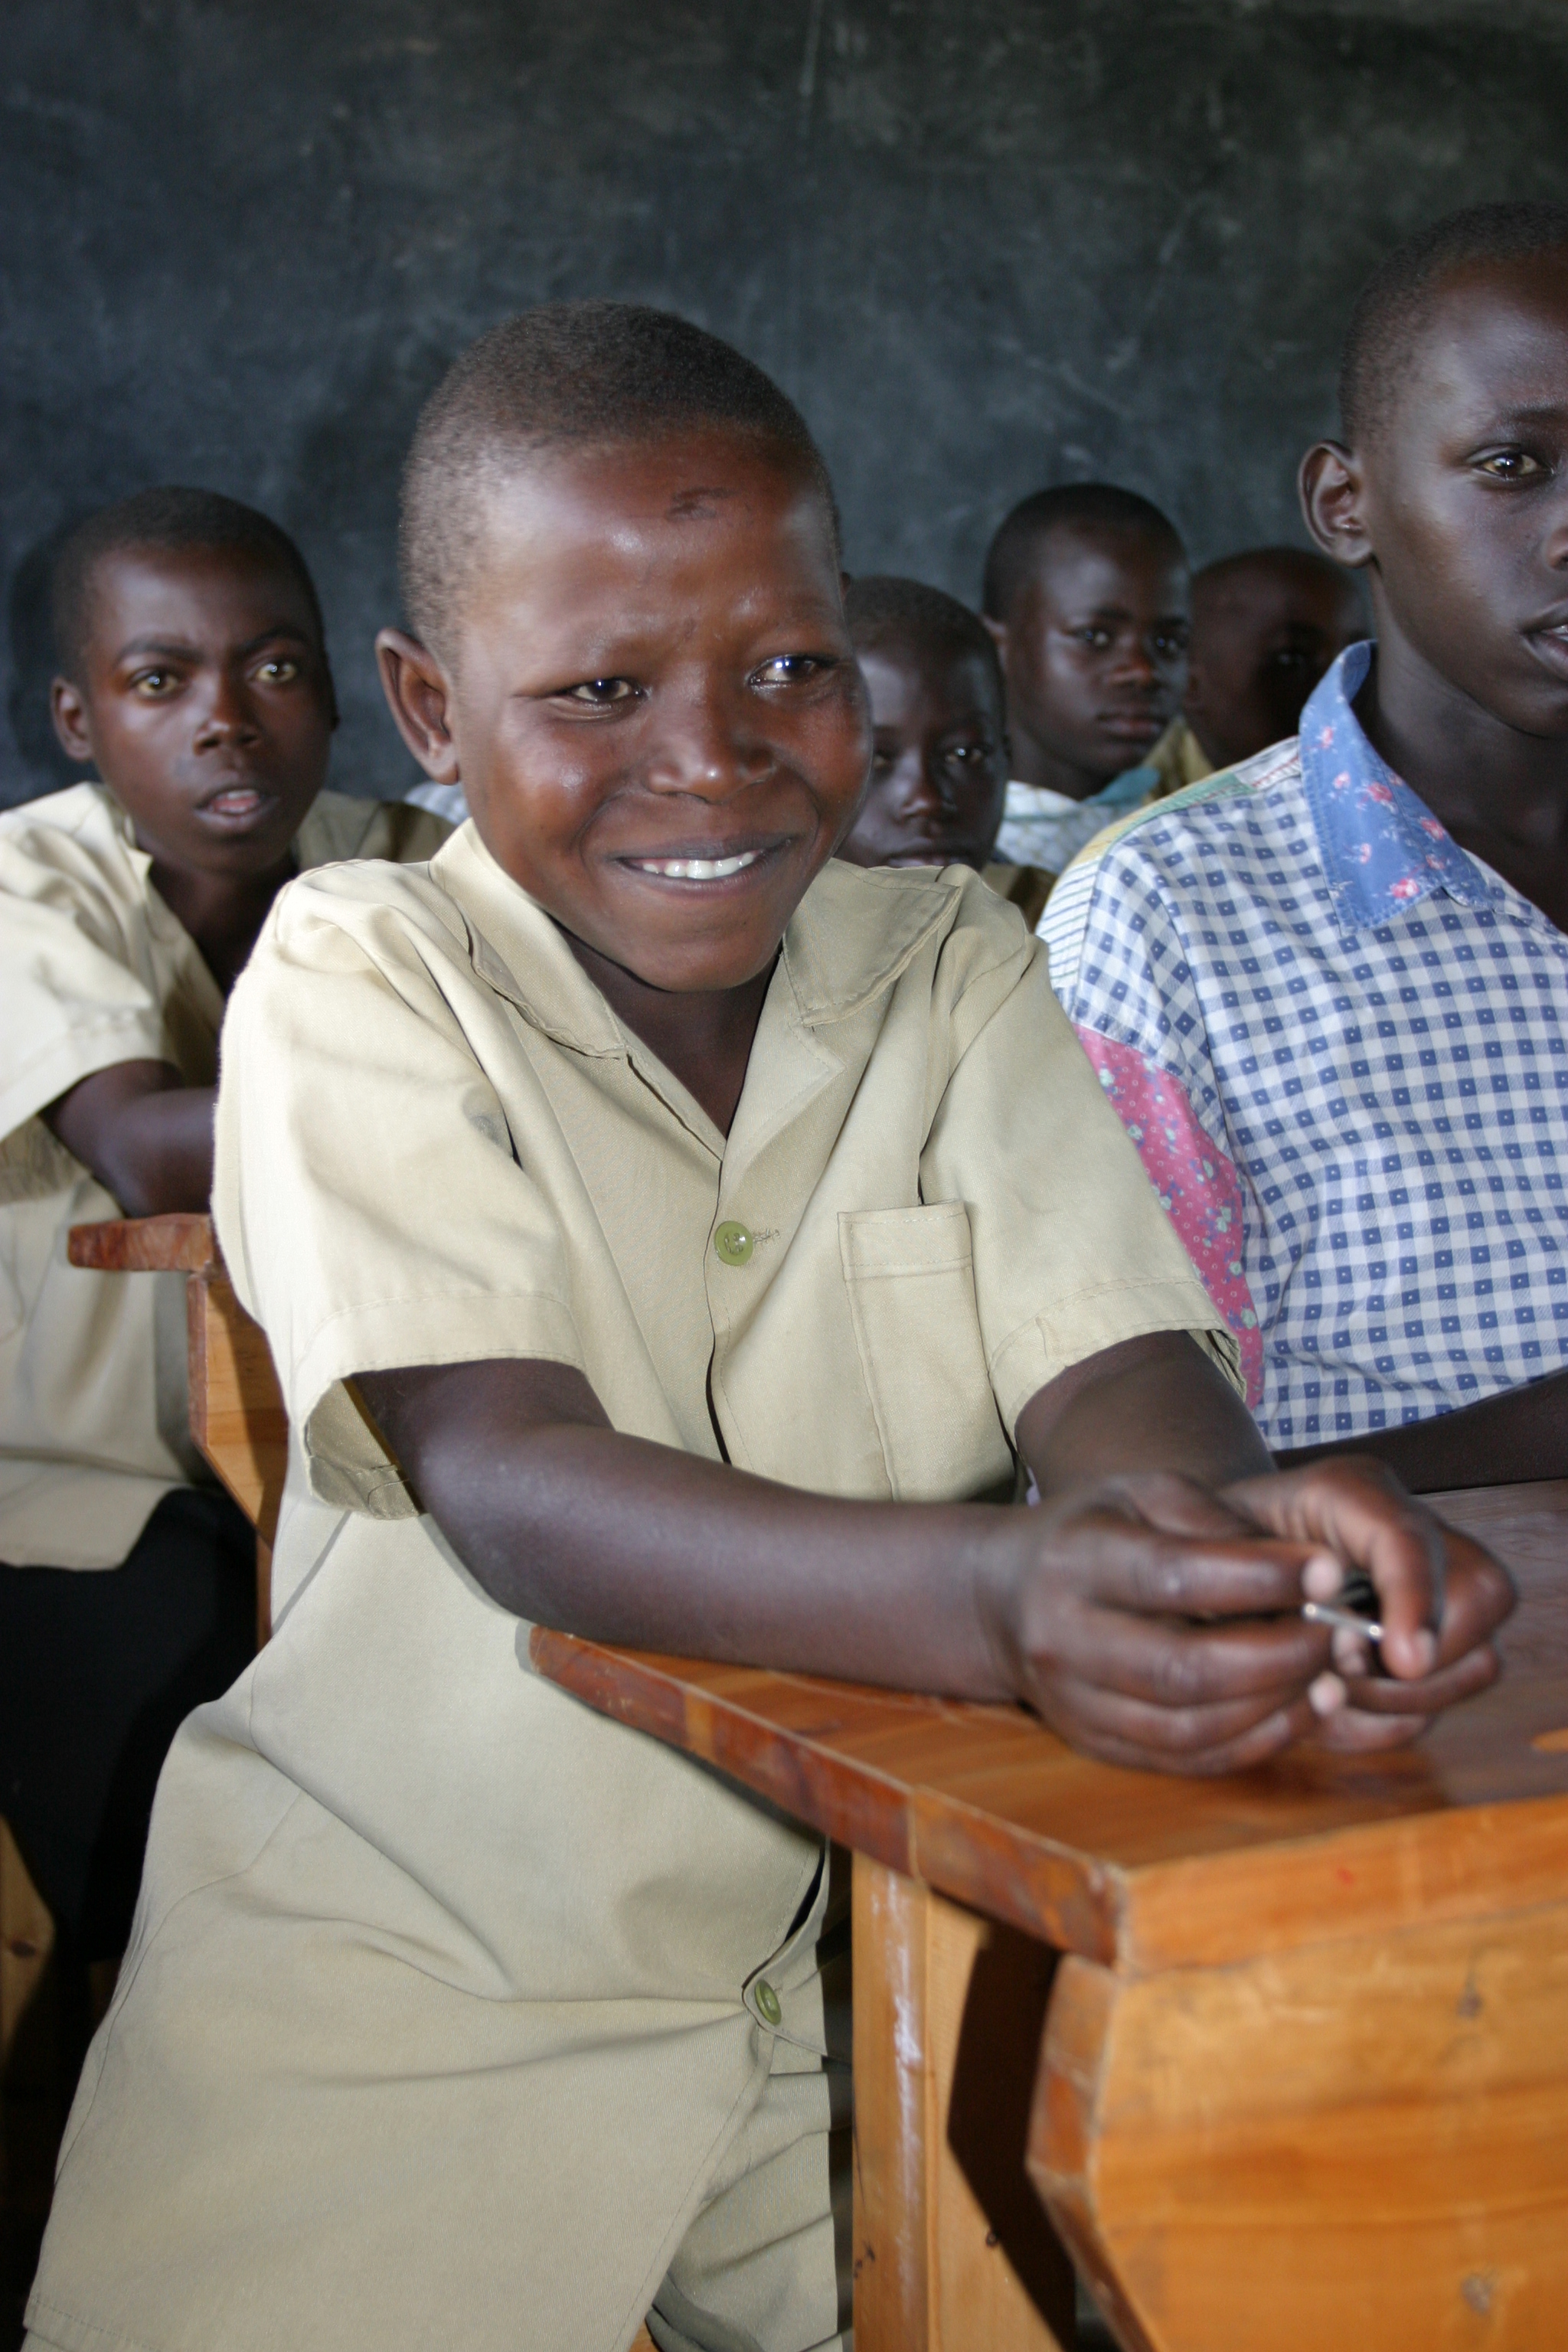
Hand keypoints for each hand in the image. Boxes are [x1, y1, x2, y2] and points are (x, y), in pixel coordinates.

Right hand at [976, 1472, 1349, 1775]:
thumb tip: (1302, 1569)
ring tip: (1330, 1674)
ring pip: (1190, 1726)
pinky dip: (1254, 1742)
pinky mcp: (1094, 1742)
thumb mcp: (1140, 1494)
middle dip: (1280, 1654)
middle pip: (1184, 1668)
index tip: (1330, 1570)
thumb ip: (1215, 1518)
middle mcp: (1065, 1635)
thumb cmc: (1093, 1532)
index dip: (1260, 1579)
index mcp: (1076, 1558)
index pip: (1174, 1576)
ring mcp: (1075, 1700)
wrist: (1004, 1599)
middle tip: (1338, 1631)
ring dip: (1276, 1706)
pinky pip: (1185, 1760)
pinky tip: (1298, 1710)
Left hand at [1224, 1458, 1514, 1751]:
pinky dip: (1385, 1722)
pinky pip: (1435, 1706)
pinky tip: (1331, 1706)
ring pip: (1476, 1659)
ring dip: (1402, 1694)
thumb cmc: (1197, 1538)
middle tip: (1339, 1665)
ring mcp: (1422, 1596)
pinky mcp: (1416, 1655)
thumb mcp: (1196, 1532)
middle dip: (1421, 1651)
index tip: (1399, 1658)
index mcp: (1353, 1492)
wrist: (1199, 1558)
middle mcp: (1406, 1536)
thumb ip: (1237, 1561)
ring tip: (1330, 1683)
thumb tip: (1310, 1619)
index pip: (1411, 1536)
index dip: (1415, 1597)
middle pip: (1482, 1593)